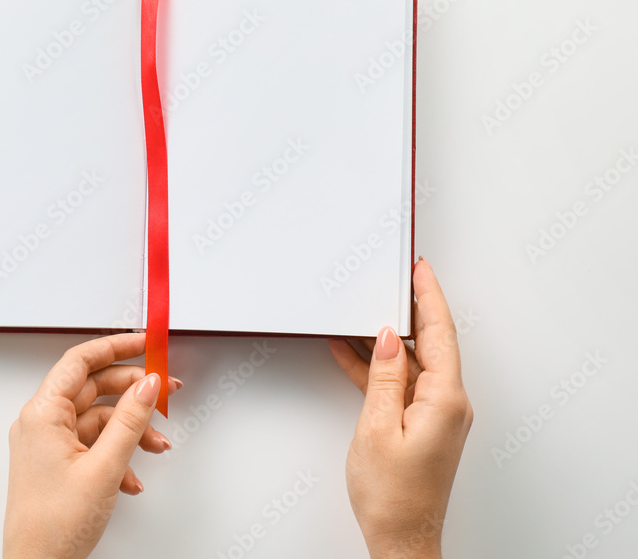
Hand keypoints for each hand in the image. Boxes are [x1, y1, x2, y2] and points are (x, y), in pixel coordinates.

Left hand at [3, 332, 179, 558]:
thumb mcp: (104, 467)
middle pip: (93, 388)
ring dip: (131, 430)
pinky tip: (133, 475)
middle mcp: (41, 423)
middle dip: (133, 391)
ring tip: (157, 444)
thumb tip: (147, 385)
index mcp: (42, 414)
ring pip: (99, 419)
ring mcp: (49, 444)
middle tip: (166, 391)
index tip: (144, 343)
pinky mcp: (58, 464)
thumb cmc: (53, 526)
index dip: (115, 347)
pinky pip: (93, 444)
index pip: (80, 361)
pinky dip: (118, 453)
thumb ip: (130, 421)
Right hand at [328, 257, 472, 558]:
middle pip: (429, 343)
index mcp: (446, 399)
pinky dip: (377, 369)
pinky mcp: (420, 423)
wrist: (400, 538)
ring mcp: (435, 413)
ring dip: (385, 340)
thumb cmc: (393, 496)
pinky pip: (400, 384)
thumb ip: (383, 376)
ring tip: (358, 313)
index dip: (429, 297)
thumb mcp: (377, 426)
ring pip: (411, 362)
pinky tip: (352, 354)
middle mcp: (448, 403)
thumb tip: (390, 337)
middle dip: (408, 310)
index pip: (440, 333)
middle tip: (390, 280)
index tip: (420, 269)